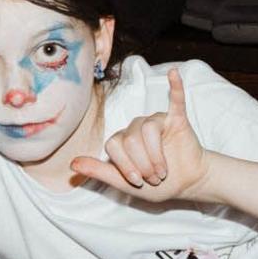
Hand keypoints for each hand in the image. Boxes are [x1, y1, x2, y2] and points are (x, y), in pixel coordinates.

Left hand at [70, 69, 208, 200]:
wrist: (185, 184)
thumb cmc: (154, 184)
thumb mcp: (122, 183)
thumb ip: (98, 171)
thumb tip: (72, 164)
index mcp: (121, 139)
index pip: (114, 145)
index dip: (126, 166)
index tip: (138, 182)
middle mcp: (135, 126)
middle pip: (131, 140)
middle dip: (144, 165)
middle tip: (155, 178)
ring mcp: (155, 121)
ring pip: (148, 130)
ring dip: (157, 157)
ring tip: (164, 171)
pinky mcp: (176, 119)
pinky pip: (175, 100)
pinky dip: (174, 87)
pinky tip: (173, 74)